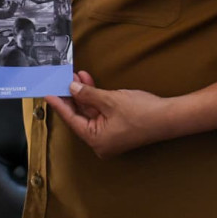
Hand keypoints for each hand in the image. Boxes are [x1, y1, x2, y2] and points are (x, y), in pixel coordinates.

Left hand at [45, 71, 174, 157]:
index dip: (58, 104)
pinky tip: (89, 82)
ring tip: (76, 75)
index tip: (47, 93)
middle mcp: (100, 142)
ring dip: (84, 93)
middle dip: (72, 95)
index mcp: (96, 140)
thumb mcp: (110, 100)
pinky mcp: (117, 128)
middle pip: (80, 116)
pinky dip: (95, 98)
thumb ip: (88, 94)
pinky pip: (101, 112)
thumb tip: (72, 88)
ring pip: (90, 112)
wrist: (170, 117)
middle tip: (63, 78)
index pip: (71, 119)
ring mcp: (109, 136)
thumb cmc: (141, 112)